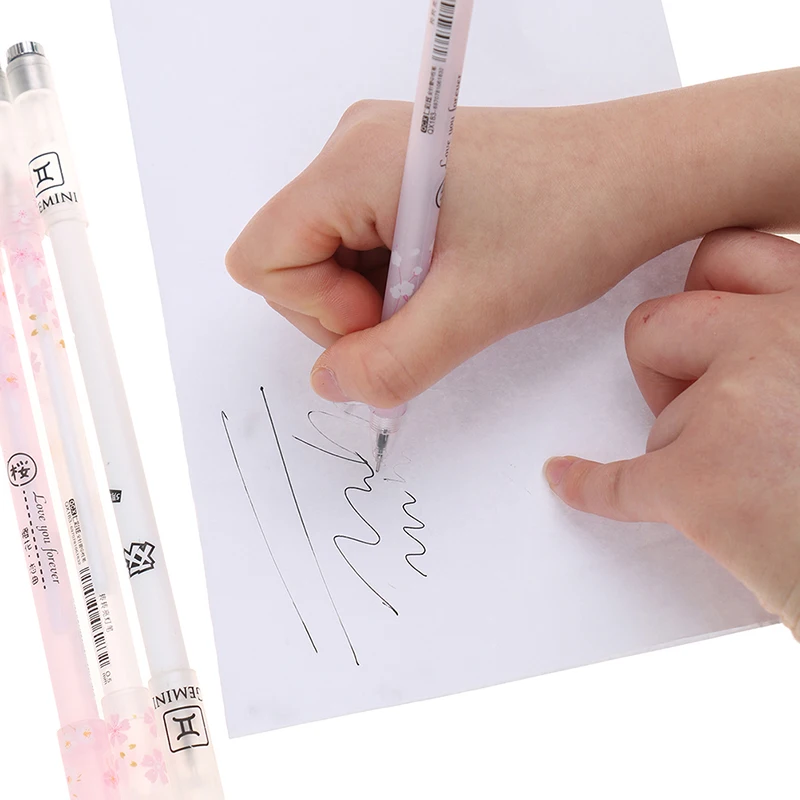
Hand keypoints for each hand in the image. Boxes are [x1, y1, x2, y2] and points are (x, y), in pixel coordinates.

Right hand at [226, 100, 667, 407]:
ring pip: (329, 260)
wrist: (641, 174)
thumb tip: (330, 384)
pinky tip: (452, 273)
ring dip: (381, 298)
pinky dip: (397, 279)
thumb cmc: (573, 218)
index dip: (318, 311)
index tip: (396, 312)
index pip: (263, 260)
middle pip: (293, 263)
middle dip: (351, 309)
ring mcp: (378, 158)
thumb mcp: (476, 310)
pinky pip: (364, 246)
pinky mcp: (405, 175)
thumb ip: (390, 363)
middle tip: (432, 307)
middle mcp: (354, 147)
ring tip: (452, 286)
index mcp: (355, 161)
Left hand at [546, 229, 799, 636]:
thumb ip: (790, 343)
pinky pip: (617, 482)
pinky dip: (591, 486)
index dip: (704, 297)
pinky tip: (566, 479)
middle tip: (701, 404)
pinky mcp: (701, 482)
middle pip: (656, 323)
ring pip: (660, 417)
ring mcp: (736, 405)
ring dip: (687, 452)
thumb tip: (743, 340)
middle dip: (661, 364)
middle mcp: (781, 335)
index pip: (726, 254)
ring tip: (759, 492)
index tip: (701, 325)